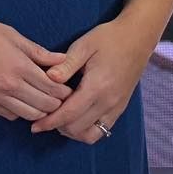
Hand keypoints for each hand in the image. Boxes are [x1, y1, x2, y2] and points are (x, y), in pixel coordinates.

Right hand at [0, 12, 73, 121]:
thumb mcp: (10, 34)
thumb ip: (37, 51)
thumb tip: (61, 59)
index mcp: (19, 66)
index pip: (52, 88)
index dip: (64, 91)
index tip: (67, 87)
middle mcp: (10, 85)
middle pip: (45, 105)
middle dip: (57, 103)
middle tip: (59, 96)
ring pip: (30, 115)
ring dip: (40, 110)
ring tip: (42, 101)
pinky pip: (10, 115)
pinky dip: (20, 112)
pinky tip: (21, 101)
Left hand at [29, 18, 153, 142]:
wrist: (137, 39)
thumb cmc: (107, 39)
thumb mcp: (83, 45)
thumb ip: (66, 64)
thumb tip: (48, 78)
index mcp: (97, 87)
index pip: (69, 113)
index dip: (50, 121)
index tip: (35, 126)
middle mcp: (108, 103)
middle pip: (78, 128)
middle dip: (57, 126)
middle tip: (41, 117)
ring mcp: (116, 108)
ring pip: (91, 134)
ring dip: (72, 131)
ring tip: (56, 119)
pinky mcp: (120, 108)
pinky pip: (103, 130)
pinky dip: (86, 130)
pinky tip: (74, 118)